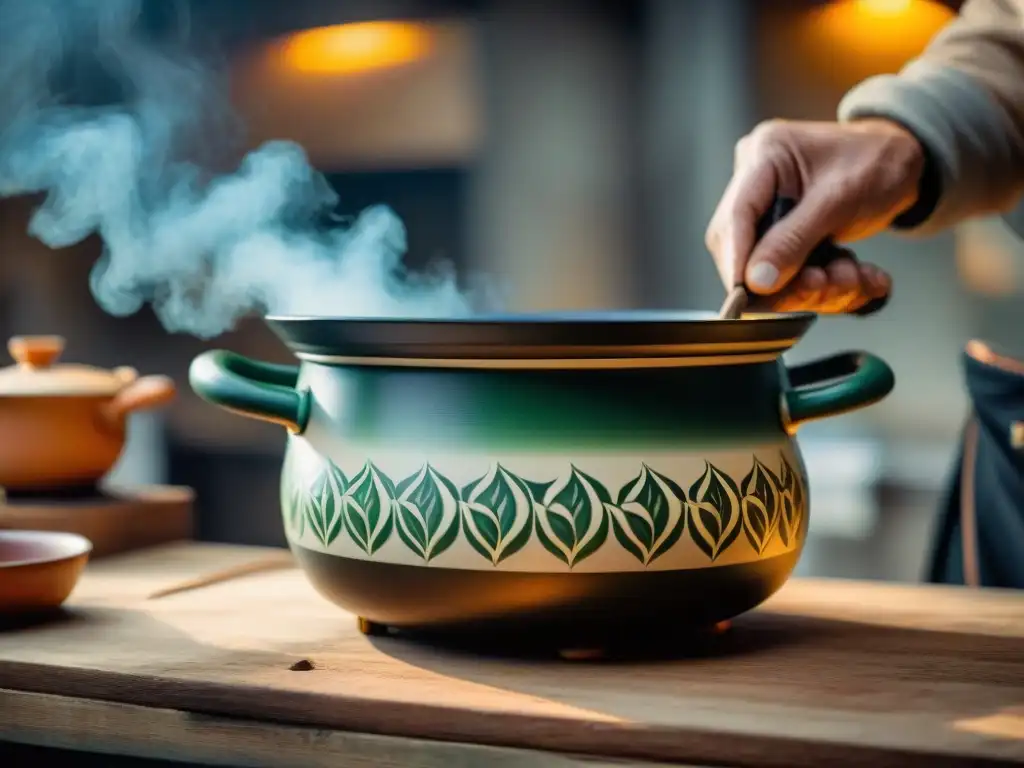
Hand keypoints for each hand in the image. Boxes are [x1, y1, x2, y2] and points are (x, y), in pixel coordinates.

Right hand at [705, 118, 925, 311]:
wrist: (904, 162)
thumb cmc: (877, 162)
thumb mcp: (840, 199)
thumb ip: (795, 239)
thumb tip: (756, 281)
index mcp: (765, 154)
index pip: (735, 217)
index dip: (738, 261)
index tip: (749, 296)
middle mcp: (756, 181)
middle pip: (743, 248)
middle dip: (784, 280)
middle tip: (826, 285)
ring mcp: (766, 208)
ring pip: (766, 268)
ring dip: (811, 286)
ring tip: (855, 278)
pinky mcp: (779, 232)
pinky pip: (787, 271)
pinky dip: (824, 285)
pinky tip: (859, 277)